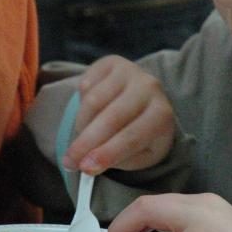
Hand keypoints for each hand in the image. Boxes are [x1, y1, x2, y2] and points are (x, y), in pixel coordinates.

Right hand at [62, 55, 175, 172]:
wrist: (145, 102)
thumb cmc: (142, 134)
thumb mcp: (140, 154)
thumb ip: (117, 160)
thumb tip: (87, 163)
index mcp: (162, 115)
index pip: (132, 136)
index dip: (107, 152)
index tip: (86, 168)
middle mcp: (150, 88)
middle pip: (111, 117)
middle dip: (86, 143)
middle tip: (69, 163)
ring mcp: (130, 72)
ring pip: (93, 101)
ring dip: (81, 126)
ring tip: (81, 140)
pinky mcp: (112, 62)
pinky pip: (85, 84)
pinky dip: (80, 104)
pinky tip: (89, 115)